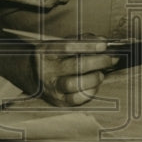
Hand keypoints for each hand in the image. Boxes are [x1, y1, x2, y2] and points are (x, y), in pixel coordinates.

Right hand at [0, 37, 118, 106]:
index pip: (68, 46)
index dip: (88, 45)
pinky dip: (89, 92)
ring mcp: (51, 87)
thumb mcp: (60, 44)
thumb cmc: (53, 57)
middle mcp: (47, 69)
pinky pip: (75, 99)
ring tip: (100, 74)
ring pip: (74, 84)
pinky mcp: (57, 100)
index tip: (104, 44)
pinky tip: (94, 85)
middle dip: (97, 62)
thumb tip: (103, 42)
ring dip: (93, 78)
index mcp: (47, 51)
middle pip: (74, 66)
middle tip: (110, 59)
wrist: (32, 75)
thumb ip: (81, 41)